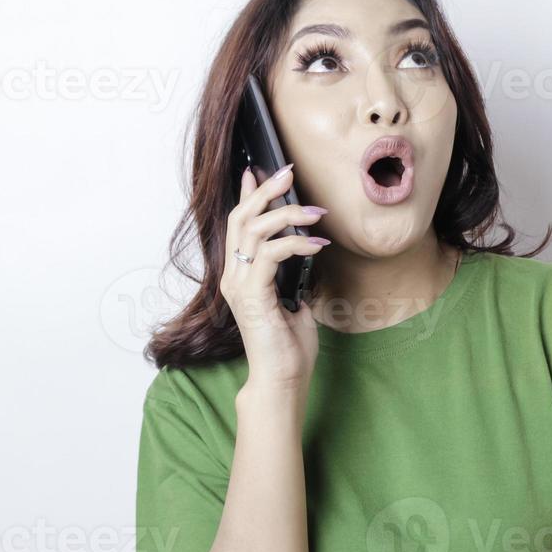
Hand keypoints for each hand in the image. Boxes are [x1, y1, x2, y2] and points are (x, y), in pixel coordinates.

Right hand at [219, 162, 329, 389]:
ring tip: (316, 212)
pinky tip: (317, 245)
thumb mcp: (295, 302)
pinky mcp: (253, 295)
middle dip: (265, 191)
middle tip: (288, 173)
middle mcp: (234, 277)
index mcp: (240, 277)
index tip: (258, 171)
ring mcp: (240, 286)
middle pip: (240, 219)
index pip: (237, 226)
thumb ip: (294, 277)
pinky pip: (271, 255)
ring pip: (253, 231)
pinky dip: (295, 244)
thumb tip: (307, 255)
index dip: (247, 196)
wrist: (282, 380)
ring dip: (287, 214)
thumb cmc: (289, 348)